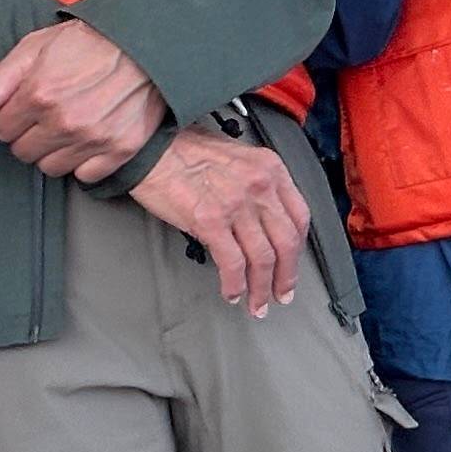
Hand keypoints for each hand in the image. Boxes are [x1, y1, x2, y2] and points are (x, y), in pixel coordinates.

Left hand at [0, 19, 166, 177]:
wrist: (145, 45)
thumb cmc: (89, 42)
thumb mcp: (36, 47)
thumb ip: (0, 78)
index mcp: (39, 94)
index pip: (0, 129)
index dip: (8, 117)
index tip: (22, 107)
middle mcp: (64, 122)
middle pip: (22, 152)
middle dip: (28, 135)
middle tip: (45, 117)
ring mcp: (93, 139)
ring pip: (50, 167)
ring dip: (52, 151)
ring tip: (65, 128)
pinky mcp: (118, 150)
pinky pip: (84, 175)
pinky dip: (82, 162)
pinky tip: (87, 140)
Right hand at [131, 128, 307, 312]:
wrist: (150, 146)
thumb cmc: (186, 150)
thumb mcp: (237, 158)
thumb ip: (257, 186)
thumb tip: (264, 222)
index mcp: (270, 168)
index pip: (300, 216)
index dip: (298, 249)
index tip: (291, 266)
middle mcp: (259, 185)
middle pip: (287, 242)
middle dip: (285, 277)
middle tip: (280, 295)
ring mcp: (236, 204)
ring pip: (262, 258)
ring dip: (261, 288)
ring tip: (256, 304)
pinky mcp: (210, 220)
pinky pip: (232, 262)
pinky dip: (235, 284)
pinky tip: (231, 293)